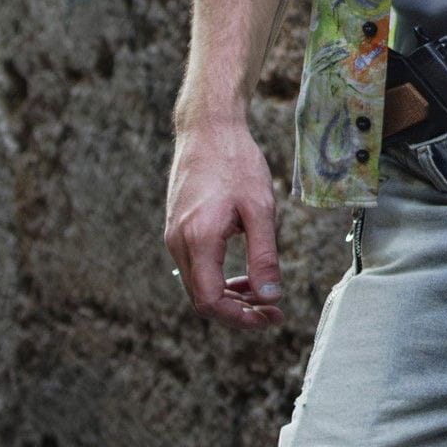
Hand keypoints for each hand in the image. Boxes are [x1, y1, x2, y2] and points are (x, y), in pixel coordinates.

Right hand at [163, 113, 284, 329]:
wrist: (208, 129)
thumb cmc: (236, 162)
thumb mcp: (260, 209)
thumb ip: (264, 256)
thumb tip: (271, 297)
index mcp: (198, 240)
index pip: (211, 301)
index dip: (240, 318)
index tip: (270, 317)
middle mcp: (178, 243)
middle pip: (202, 299)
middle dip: (238, 312)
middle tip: (273, 312)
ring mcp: (174, 236)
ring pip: (198, 285)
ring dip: (229, 297)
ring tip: (262, 296)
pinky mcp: (177, 229)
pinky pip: (195, 268)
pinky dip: (218, 279)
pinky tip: (244, 275)